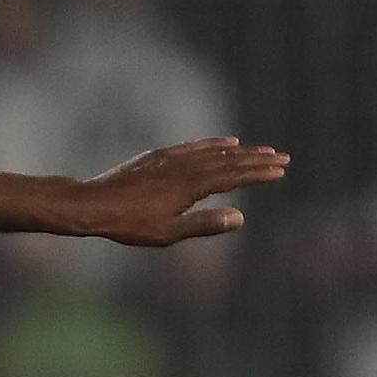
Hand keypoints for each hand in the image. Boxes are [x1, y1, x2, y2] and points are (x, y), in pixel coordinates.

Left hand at [79, 138, 289, 244]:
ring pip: (213, 151)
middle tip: (283, 157)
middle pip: (229, 160)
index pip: (234, 176)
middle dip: (257, 159)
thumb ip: (205, 224)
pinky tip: (225, 142)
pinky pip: (195, 146)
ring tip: (260, 150)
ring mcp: (172, 157)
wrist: (93, 204)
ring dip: (240, 150)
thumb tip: (241, 217)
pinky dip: (214, 143)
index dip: (258, 173)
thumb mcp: (168, 233)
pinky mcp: (159, 156)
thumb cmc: (130, 224)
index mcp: (191, 185)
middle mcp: (185, 166)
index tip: (281, 170)